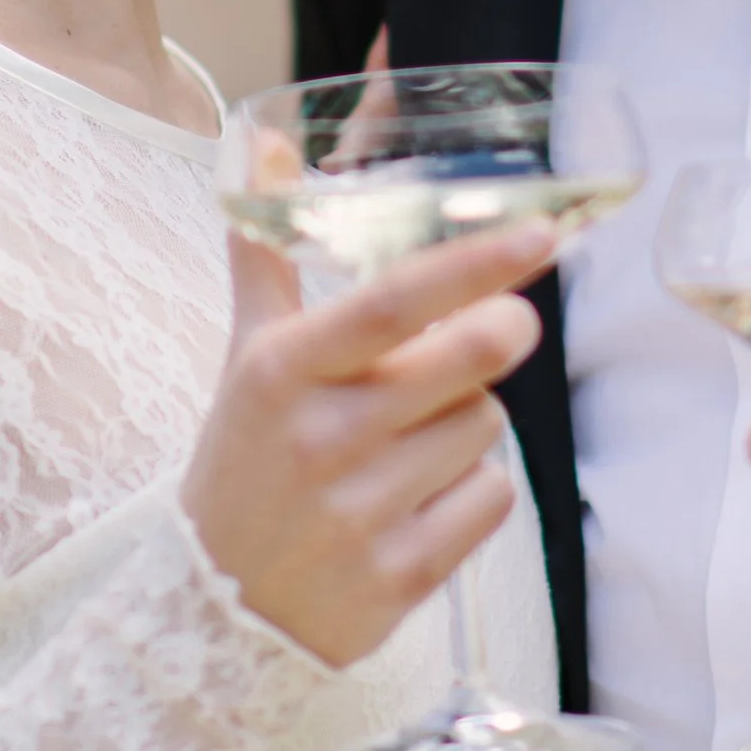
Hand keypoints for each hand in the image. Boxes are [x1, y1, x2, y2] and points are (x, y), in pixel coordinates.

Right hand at [183, 218, 549, 667]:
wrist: (212, 608)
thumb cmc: (247, 463)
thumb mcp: (249, 358)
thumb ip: (269, 253)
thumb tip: (267, 142)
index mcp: (285, 370)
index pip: (393, 302)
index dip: (472, 263)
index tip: (538, 233)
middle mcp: (323, 438)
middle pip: (470, 361)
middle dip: (496, 336)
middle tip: (499, 329)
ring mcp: (361, 512)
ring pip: (485, 428)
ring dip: (468, 424)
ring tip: (411, 444)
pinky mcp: (400, 576)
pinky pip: (489, 499)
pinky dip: (471, 492)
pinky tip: (420, 501)